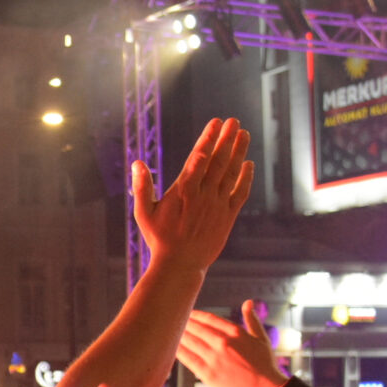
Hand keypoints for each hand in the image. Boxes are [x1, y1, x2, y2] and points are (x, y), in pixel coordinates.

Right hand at [133, 117, 253, 271]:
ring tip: (243, 134)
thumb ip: (142, 187)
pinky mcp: (227, 217)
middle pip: (218, 161)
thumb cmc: (158, 239)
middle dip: (226, 139)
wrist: (180, 265)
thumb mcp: (144, 213)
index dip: (208, 138)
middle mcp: (203, 195)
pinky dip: (245, 178)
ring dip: (238, 152)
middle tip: (234, 121)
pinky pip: (239, 193)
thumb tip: (137, 163)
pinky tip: (249, 164)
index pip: (198, 158)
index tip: (215, 122)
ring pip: (231, 173)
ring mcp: (217, 205)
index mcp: (182, 191)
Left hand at [177, 300, 287, 386]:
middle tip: (173, 321)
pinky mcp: (208, 373)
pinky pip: (188, 359)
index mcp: (236, 332)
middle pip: (196, 328)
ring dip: (178, 335)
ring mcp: (214, 358)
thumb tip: (248, 302)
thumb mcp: (261, 339)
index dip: (195, 315)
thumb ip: (252, 320)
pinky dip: (178, 351)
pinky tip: (171, 347)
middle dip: (183, 323)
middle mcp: (223, 342)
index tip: (187, 313)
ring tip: (169, 331)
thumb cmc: (265, 365)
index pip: (209, 319)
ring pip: (190, 341)